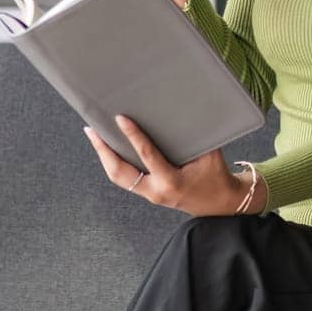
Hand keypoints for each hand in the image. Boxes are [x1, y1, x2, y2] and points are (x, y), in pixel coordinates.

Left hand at [83, 114, 248, 216]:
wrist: (219, 202)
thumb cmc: (215, 174)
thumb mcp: (209, 153)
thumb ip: (193, 135)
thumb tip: (180, 108)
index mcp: (171, 181)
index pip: (146, 155)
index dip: (132, 135)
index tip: (120, 118)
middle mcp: (155, 191)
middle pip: (119, 173)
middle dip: (103, 150)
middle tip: (92, 129)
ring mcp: (150, 195)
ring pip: (118, 177)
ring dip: (104, 157)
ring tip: (95, 135)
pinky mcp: (148, 193)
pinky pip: (125, 179)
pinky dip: (114, 162)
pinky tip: (109, 148)